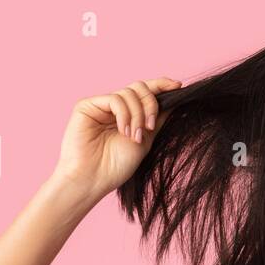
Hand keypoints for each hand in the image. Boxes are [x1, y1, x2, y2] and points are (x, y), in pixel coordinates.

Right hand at [48, 77, 181, 204]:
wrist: (94, 179)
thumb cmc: (117, 166)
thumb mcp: (146, 140)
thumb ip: (157, 119)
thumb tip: (174, 101)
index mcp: (128, 115)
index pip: (145, 93)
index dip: (161, 85)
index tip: (177, 86)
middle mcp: (115, 108)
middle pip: (139, 88)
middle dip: (150, 104)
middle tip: (151, 126)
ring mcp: (101, 106)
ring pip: (129, 93)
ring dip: (137, 115)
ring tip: (135, 136)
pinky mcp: (87, 106)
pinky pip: (115, 99)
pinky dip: (124, 114)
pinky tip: (124, 131)